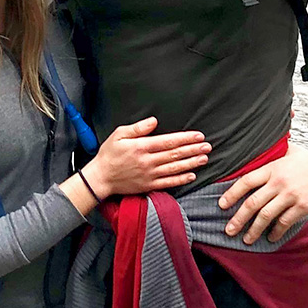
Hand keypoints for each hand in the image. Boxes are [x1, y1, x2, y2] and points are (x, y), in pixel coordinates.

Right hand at [83, 119, 209, 199]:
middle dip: (193, 150)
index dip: (186, 139)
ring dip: (191, 163)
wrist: (100, 178)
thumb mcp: (119, 135)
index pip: (169, 142)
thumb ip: (138, 128)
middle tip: (207, 146)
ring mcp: (149, 175)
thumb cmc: (109, 154)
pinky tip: (192, 175)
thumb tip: (154, 121)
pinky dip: (181, 179)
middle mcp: (147, 161)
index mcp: (141, 147)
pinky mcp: (148, 185)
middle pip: (175, 155)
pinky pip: (168, 182)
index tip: (199, 136)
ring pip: (175, 168)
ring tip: (204, 158)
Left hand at [221, 147, 307, 246]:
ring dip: (254, 230)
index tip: (221, 205)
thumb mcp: (290, 152)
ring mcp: (291, 195)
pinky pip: (284, 222)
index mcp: (273, 168)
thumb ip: (276, 154)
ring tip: (247, 239)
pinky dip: (276, 231)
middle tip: (229, 231)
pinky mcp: (303, 205)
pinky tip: (271, 237)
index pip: (246, 182)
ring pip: (265, 216)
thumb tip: (265, 150)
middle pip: (252, 203)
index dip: (231, 194)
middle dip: (238, 219)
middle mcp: (278, 182)